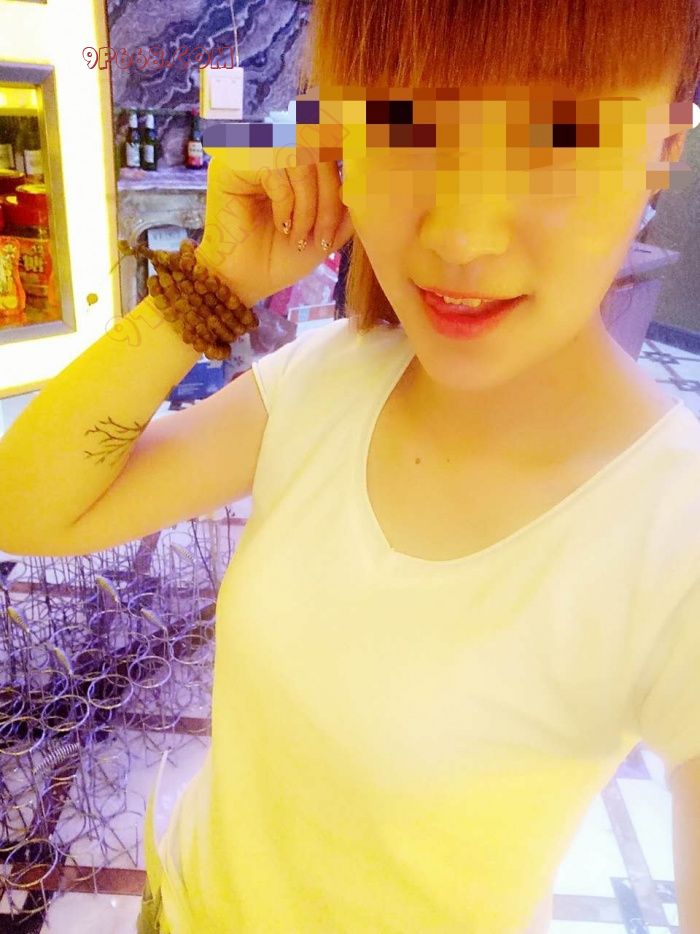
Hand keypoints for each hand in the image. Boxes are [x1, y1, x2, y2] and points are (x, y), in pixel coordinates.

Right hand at [195, 153, 353, 308]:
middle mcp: (272, 149)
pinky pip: (275, 167)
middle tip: (322, 239)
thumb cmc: (282, 258)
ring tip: (299, 236)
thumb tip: (365, 182)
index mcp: (296, 161)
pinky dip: (286, 202)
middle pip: (319, 153)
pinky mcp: (231, 162)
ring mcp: (251, 152)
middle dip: (328, 201)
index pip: (331, 152)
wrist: (246, 283)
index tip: (337, 231)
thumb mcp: (327, 232)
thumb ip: (347, 207)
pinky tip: (281, 227)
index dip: (342, 190)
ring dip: (307, 205)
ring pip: (299, 158)